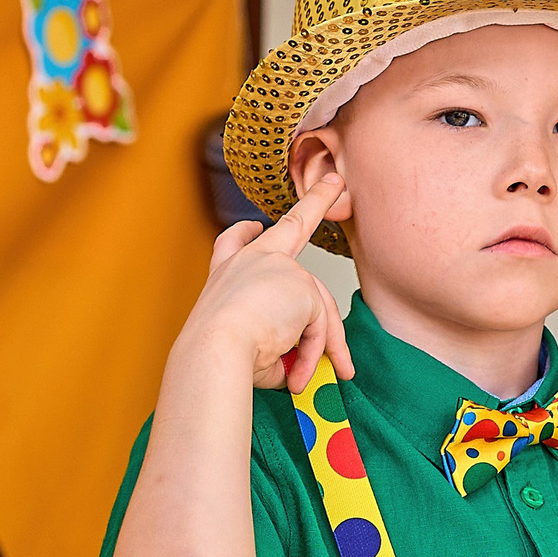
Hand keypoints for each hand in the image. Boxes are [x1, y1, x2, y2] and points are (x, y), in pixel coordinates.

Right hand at [177, 174, 352, 392]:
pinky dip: (315, 353)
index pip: (236, 244)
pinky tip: (300, 373)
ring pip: (319, 305)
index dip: (245, 234)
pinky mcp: (302, 282)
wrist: (215, 348)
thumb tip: (299, 361)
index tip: (253, 225)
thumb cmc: (222, 355)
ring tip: (342, 370)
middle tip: (334, 183)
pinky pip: (321, 324)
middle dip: (316, 201)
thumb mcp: (250, 347)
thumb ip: (277, 345)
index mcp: (228, 275)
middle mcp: (252, 259)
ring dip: (330, 343)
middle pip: (291, 227)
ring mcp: (280, 264)